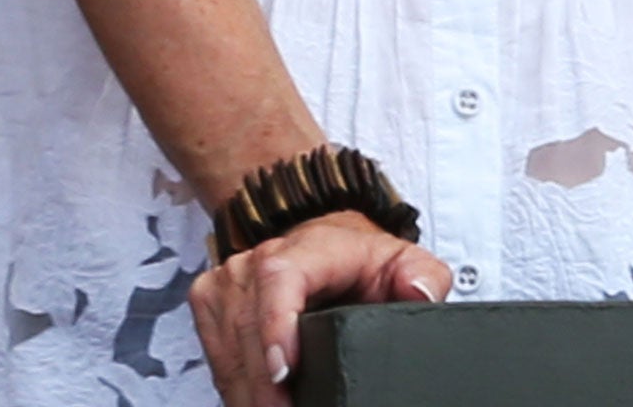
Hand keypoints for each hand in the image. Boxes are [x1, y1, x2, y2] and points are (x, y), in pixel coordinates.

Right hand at [190, 211, 451, 405]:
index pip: (279, 277)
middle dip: (265, 388)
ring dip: (249, 395)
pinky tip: (259, 403)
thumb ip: (422, 275)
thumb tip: (420, 294)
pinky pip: (217, 357)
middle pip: (248, 327)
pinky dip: (236, 388)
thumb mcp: (400, 260)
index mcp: (308, 248)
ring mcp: (229, 279)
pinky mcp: (210, 300)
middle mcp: (258, 259)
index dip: (275, 324)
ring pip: (228, 349)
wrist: (319, 242)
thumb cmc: (357, 259)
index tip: (284, 370)